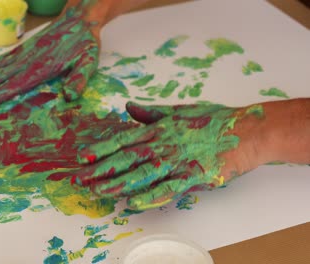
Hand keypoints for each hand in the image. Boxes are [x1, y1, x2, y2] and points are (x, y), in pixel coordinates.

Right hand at [0, 1, 105, 106]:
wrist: (78, 20)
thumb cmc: (84, 44)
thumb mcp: (88, 63)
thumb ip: (79, 79)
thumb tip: (70, 96)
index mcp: (43, 67)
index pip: (17, 83)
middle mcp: (28, 60)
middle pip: (0, 76)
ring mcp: (23, 54)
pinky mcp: (22, 50)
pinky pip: (1, 60)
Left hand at [70, 101, 269, 209]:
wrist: (247, 130)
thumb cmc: (213, 120)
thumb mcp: (178, 111)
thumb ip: (151, 113)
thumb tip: (128, 107)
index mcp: (158, 128)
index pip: (123, 139)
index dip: (101, 149)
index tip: (82, 157)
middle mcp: (163, 144)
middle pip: (126, 158)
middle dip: (100, 170)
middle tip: (79, 179)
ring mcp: (177, 160)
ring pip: (141, 174)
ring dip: (117, 184)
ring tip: (98, 193)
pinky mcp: (193, 175)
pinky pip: (167, 188)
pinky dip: (149, 196)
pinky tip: (132, 203)